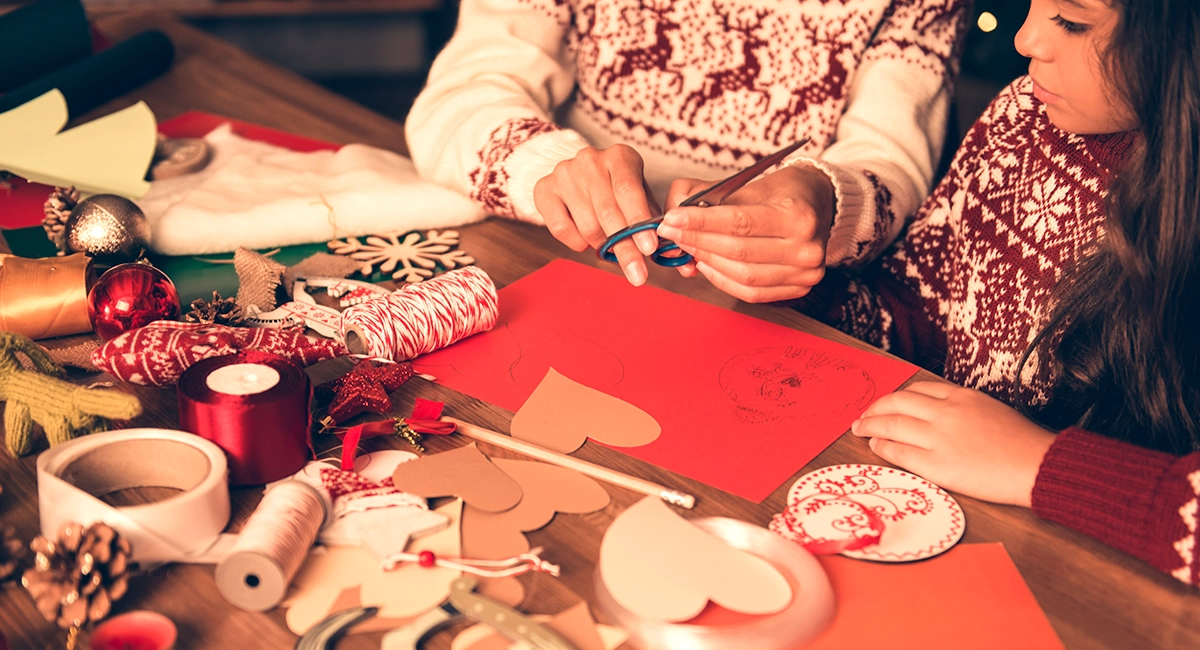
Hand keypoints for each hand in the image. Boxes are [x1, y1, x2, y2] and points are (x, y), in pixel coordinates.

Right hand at [533, 145, 660, 285]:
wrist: (577, 176)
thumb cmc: (616, 190)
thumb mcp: (640, 195)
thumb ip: (651, 219)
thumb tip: (667, 251)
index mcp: (620, 156)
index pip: (629, 190)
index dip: (638, 221)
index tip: (649, 248)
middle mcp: (590, 160)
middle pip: (608, 212)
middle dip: (625, 248)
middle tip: (637, 274)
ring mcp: (564, 173)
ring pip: (587, 225)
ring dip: (601, 245)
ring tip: (608, 244)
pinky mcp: (544, 189)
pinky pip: (561, 229)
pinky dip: (577, 243)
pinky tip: (586, 239)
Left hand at [654, 164, 834, 301]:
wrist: (818, 206)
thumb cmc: (782, 192)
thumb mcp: (750, 182)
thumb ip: (709, 193)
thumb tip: (675, 206)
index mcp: (798, 215)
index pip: (740, 222)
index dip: (702, 222)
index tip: (672, 218)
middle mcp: (807, 248)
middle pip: (739, 252)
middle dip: (698, 241)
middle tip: (672, 232)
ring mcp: (806, 273)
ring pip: (743, 276)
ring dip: (708, 262)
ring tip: (687, 247)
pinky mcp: (799, 288)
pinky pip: (752, 292)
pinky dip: (723, 281)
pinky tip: (706, 265)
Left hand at [851, 382, 1056, 506]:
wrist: (1038, 465)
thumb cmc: (1023, 443)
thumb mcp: (991, 410)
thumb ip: (963, 409)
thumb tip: (937, 414)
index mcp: (962, 396)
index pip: (918, 389)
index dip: (896, 397)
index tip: (887, 403)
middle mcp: (946, 412)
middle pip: (897, 403)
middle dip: (875, 408)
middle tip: (863, 416)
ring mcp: (939, 438)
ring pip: (892, 425)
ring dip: (871, 426)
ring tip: (861, 429)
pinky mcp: (937, 465)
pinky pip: (899, 452)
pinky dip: (882, 447)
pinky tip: (875, 447)